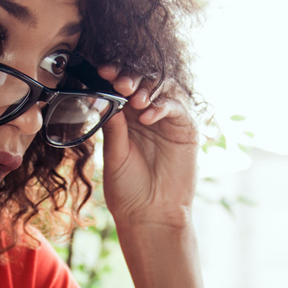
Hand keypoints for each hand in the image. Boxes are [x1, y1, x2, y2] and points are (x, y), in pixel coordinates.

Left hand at [96, 66, 198, 230]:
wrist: (150, 214)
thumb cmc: (128, 189)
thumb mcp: (113, 154)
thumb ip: (113, 126)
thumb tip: (104, 96)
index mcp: (125, 119)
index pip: (121, 89)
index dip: (113, 77)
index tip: (102, 73)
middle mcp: (146, 116)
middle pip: (142, 83)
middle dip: (131, 78)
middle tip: (120, 82)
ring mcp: (167, 121)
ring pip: (161, 89)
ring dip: (147, 88)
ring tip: (135, 99)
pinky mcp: (186, 130)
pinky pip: (176, 108)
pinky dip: (162, 106)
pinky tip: (148, 116)